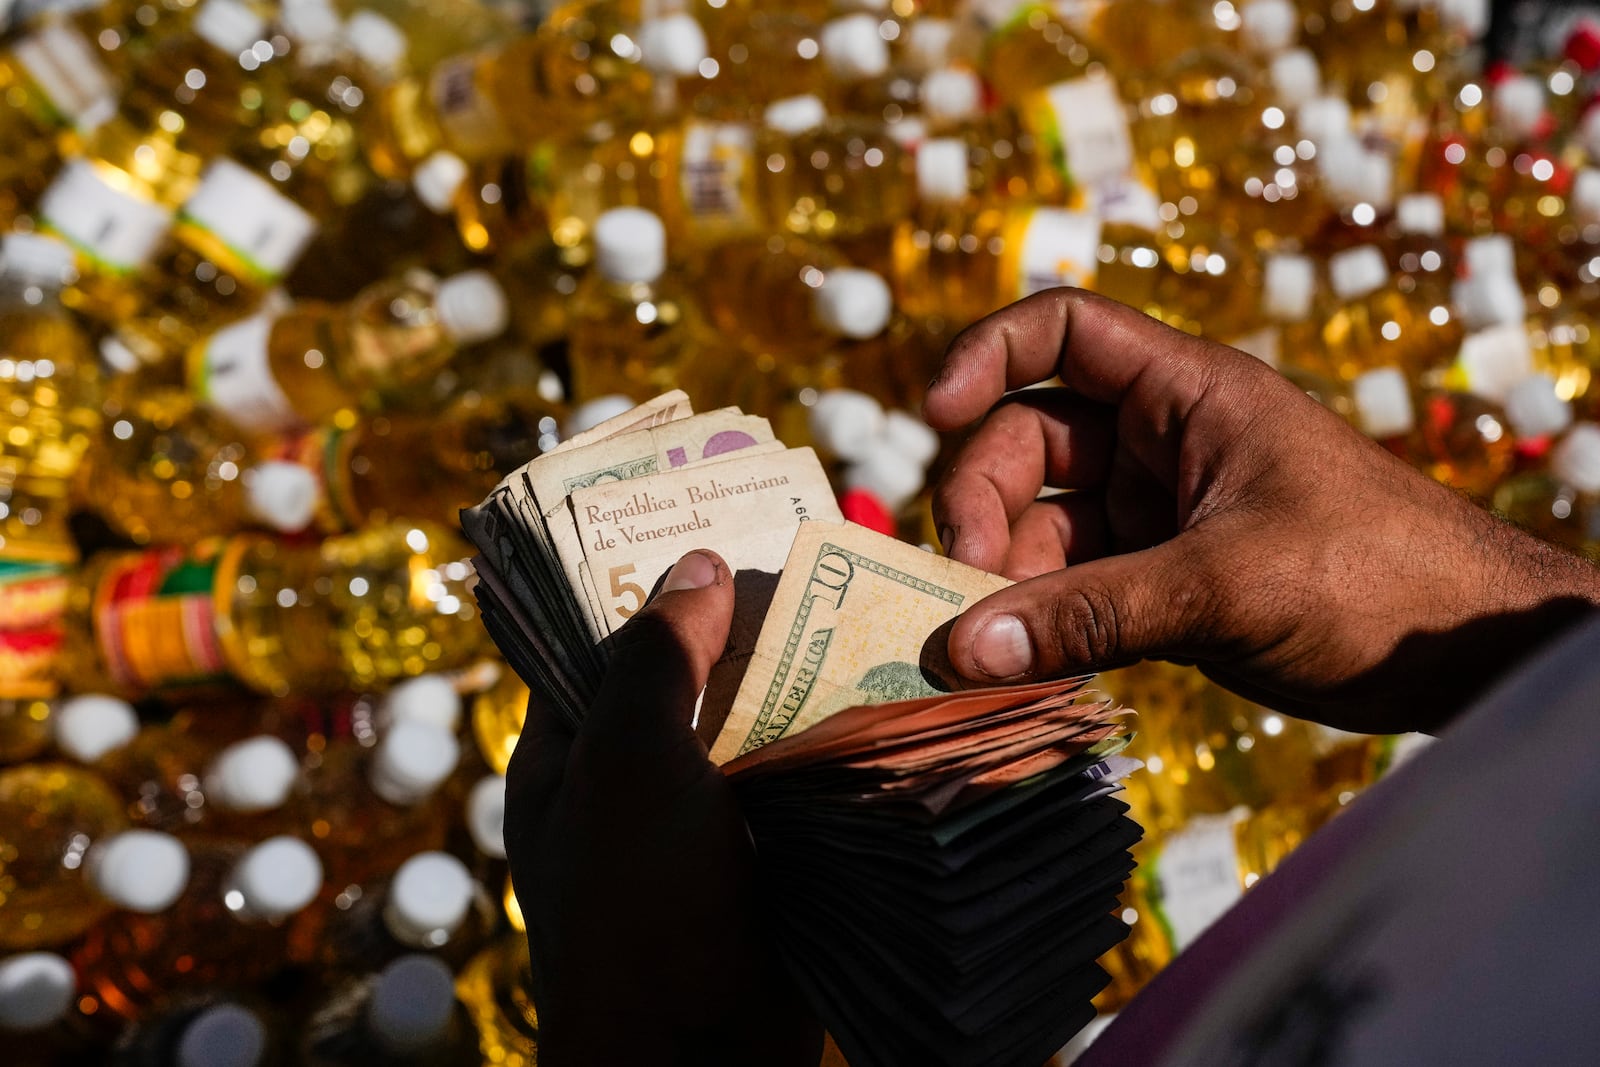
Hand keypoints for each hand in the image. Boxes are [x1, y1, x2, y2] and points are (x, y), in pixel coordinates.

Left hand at [504, 550, 821, 1065]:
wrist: (703, 1061)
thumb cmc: (638, 906)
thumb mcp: (626, 763)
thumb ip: (653, 658)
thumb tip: (697, 566)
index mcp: (568, 753)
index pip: (595, 637)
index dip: (643, 576)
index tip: (706, 516)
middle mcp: (630, 780)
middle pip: (684, 674)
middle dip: (739, 623)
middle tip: (809, 551)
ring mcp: (701, 820)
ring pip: (749, 722)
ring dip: (796, 678)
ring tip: (861, 602)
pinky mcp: (767, 854)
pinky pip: (796, 777)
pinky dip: (830, 740)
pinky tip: (884, 692)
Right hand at [926, 289, 1599, 733]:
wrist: (1466, 655)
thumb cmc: (1376, 579)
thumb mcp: (1226, 585)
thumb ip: (1090, 614)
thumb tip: (964, 650)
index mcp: (1188, 393)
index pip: (1064, 330)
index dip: (988, 353)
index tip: (934, 413)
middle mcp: (1161, 442)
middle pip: (1026, 440)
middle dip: (983, 503)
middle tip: (965, 581)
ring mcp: (1158, 514)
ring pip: (1040, 523)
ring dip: (1004, 575)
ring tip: (995, 642)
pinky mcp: (1161, 581)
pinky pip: (1071, 585)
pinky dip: (1039, 619)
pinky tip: (1023, 662)